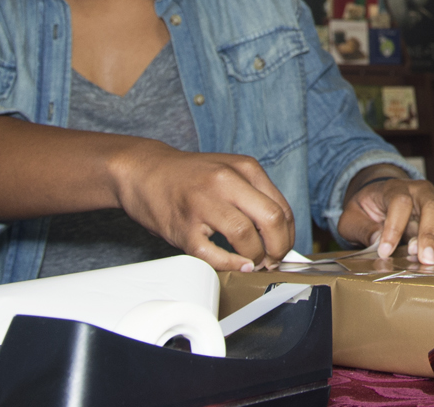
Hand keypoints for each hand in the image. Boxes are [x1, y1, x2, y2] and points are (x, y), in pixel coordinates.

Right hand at [109, 140, 296, 272]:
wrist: (145, 171)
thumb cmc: (190, 176)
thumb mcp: (230, 171)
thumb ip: (255, 195)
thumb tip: (281, 231)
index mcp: (244, 168)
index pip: (282, 208)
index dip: (288, 235)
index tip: (283, 248)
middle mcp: (225, 182)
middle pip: (271, 220)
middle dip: (278, 248)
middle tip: (272, 259)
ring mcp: (203, 205)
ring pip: (245, 237)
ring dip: (255, 258)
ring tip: (251, 262)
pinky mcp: (183, 228)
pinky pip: (214, 255)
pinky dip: (230, 265)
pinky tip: (235, 265)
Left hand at [339, 173, 433, 263]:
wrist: (380, 197)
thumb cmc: (367, 208)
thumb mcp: (352, 218)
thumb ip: (362, 229)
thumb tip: (377, 241)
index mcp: (394, 188)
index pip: (400, 203)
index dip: (394, 228)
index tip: (385, 251)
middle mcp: (419, 190)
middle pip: (433, 207)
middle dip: (429, 235)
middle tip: (423, 259)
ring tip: (425, 257)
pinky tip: (429, 253)